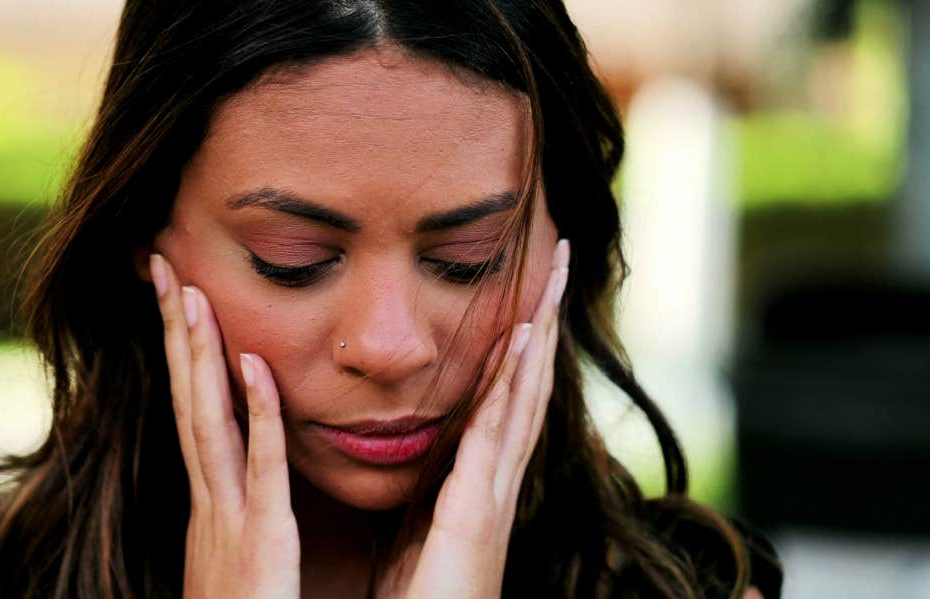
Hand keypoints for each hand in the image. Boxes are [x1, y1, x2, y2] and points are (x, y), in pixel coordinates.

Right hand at [150, 254, 299, 598]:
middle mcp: (210, 501)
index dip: (181, 350)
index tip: (178, 294)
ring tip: (191, 293)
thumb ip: (242, 510)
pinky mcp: (261, 542)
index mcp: (211, 501)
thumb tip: (245, 473)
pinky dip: (256, 416)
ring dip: (198, 355)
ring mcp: (229, 518)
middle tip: (163, 265)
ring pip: (209, 421)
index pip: (193, 408)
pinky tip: (254, 368)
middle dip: (174, 331)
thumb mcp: (237, 555)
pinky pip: (259, 469)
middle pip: (187, 399)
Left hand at [399, 239, 569, 598]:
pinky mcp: (475, 514)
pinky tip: (524, 339)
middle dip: (544, 323)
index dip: (520, 350)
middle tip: (561, 262)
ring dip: (539, 336)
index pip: (505, 401)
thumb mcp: (418, 534)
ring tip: (554, 278)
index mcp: (479, 483)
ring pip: (523, 397)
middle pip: (526, 386)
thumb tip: (421, 467)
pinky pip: (496, 435)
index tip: (528, 296)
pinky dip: (515, 384)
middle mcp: (495, 482)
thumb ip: (427, 497)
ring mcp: (492, 496)